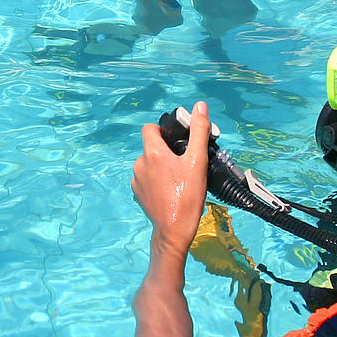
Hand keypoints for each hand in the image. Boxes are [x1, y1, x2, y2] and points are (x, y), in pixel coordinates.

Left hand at [132, 101, 210, 261]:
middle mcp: (139, 164)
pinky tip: (171, 189)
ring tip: (179, 177)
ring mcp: (136, 180)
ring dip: (161, 165)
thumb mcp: (197, 161)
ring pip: (148, 163)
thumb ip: (198, 131)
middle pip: (151, 146)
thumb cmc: (187, 195)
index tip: (176, 138)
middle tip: (185, 160)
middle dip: (166, 149)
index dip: (163, 129)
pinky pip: (146, 178)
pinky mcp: (137, 193)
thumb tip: (200, 107)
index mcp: (152, 153)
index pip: (149, 128)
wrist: (174, 230)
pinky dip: (156, 179)